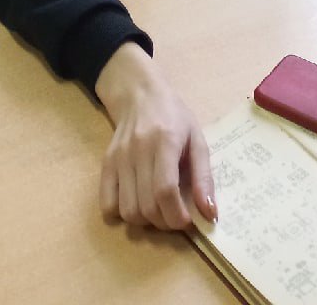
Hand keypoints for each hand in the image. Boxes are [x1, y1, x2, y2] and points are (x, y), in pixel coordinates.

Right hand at [94, 43, 216, 230]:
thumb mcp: (197, 139)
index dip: (177, 215)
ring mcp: (119, 158)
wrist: (140, 93)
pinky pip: (107, 203)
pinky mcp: (106, 163)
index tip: (187, 220)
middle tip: (175, 215)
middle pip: (146, 205)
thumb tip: (210, 214)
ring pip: (127, 210)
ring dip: (145, 222)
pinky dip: (121, 215)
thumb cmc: (174, 116)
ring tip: (158, 211)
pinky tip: (137, 204)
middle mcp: (138, 150)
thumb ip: (204, 177)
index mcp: (165, 142)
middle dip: (164, 222)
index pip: (165, 190)